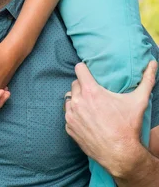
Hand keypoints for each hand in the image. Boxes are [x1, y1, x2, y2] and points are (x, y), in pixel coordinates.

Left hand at [64, 60, 156, 176]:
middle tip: (94, 94)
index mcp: (91, 92)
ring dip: (77, 100)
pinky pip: (68, 115)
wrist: (121, 155)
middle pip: (74, 84)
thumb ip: (146, 80)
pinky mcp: (69, 128)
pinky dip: (75, 116)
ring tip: (89, 106)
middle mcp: (78, 101)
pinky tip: (86, 120)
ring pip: (69, 99)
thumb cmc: (128, 127)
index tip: (89, 74)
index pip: (79, 69)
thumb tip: (153, 64)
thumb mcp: (138, 101)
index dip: (84, 69)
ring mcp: (71, 115)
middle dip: (83, 87)